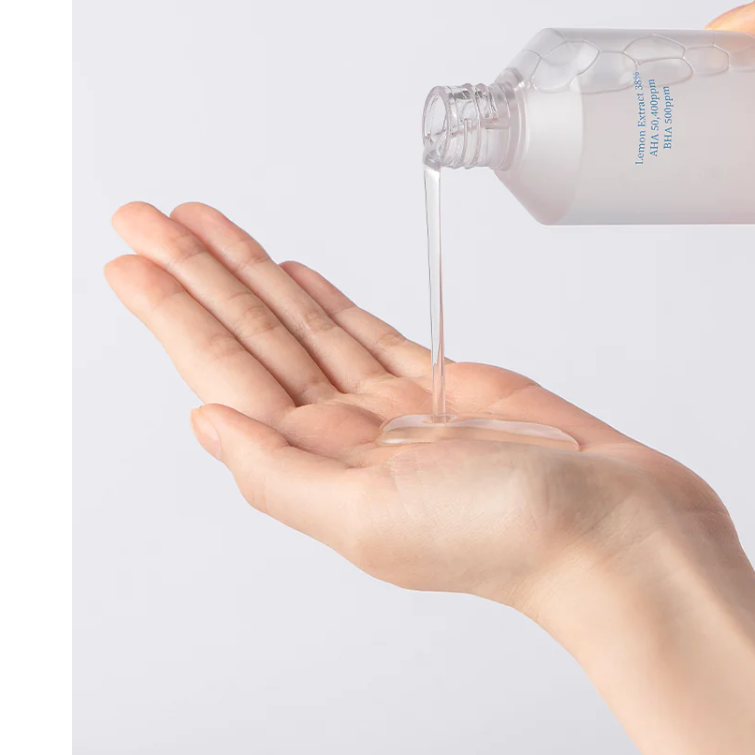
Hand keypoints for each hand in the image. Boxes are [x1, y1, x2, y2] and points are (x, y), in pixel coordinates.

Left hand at [104, 201, 730, 609]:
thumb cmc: (510, 538)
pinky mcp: (450, 384)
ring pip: (308, 325)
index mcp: (323, 465)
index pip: (229, 371)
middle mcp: (351, 434)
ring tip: (207, 226)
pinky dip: (328, 300)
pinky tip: (298, 274)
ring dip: (256, 275)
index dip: (178, 313)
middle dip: (202, 274)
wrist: (619, 532)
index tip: (135, 260)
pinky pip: (370, 332)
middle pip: (258, 336)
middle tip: (148, 216)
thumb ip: (279, 474)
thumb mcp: (371, 519)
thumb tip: (202, 421)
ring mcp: (399, 406)